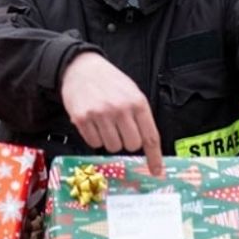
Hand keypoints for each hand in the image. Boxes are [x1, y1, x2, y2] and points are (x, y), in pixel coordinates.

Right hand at [60, 52, 163, 176]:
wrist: (81, 68)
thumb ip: (140, 116)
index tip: (156, 171)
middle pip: (132, 145)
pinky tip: (93, 122)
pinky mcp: (82, 119)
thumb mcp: (132, 92)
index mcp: (137, 102)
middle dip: (127, 141)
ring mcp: (100, 114)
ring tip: (105, 122)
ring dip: (110, 140)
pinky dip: (95, 137)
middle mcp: (120, 109)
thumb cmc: (109, 81)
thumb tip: (147, 144)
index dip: (154, 157)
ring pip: (112, 147)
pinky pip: (94, 143)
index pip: (150, 136)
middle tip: (120, 128)